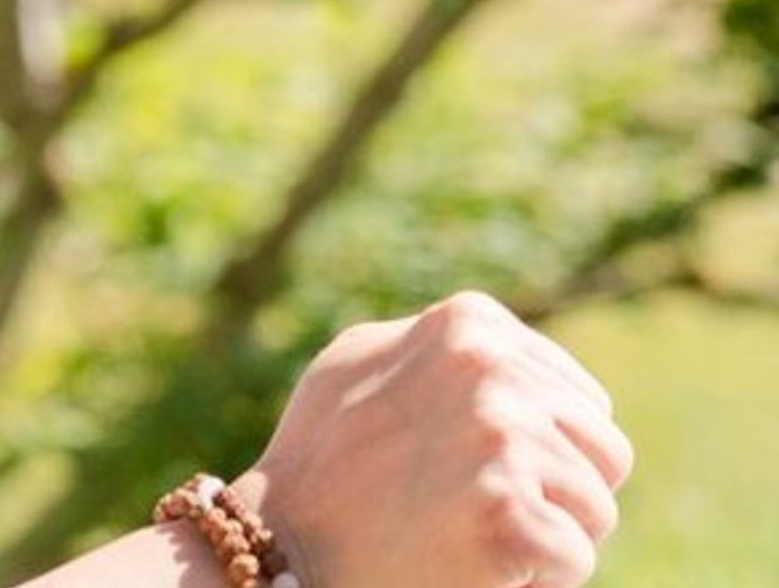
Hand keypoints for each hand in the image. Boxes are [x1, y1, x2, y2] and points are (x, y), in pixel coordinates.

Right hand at [233, 291, 632, 587]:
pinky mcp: (511, 514)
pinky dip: (536, 578)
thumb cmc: (317, 456)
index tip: (477, 468)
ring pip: (596, 509)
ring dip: (546, 536)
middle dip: (558, 492)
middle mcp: (492, 369)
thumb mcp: (360, 361)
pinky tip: (476, 564)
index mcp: (470, 324)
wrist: (280, 541)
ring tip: (470, 534)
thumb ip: (435, 343)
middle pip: (604, 451)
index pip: (583, 400)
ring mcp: (502, 439)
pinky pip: (573, 558)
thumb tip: (499, 347)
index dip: (545, 450)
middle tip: (479, 509)